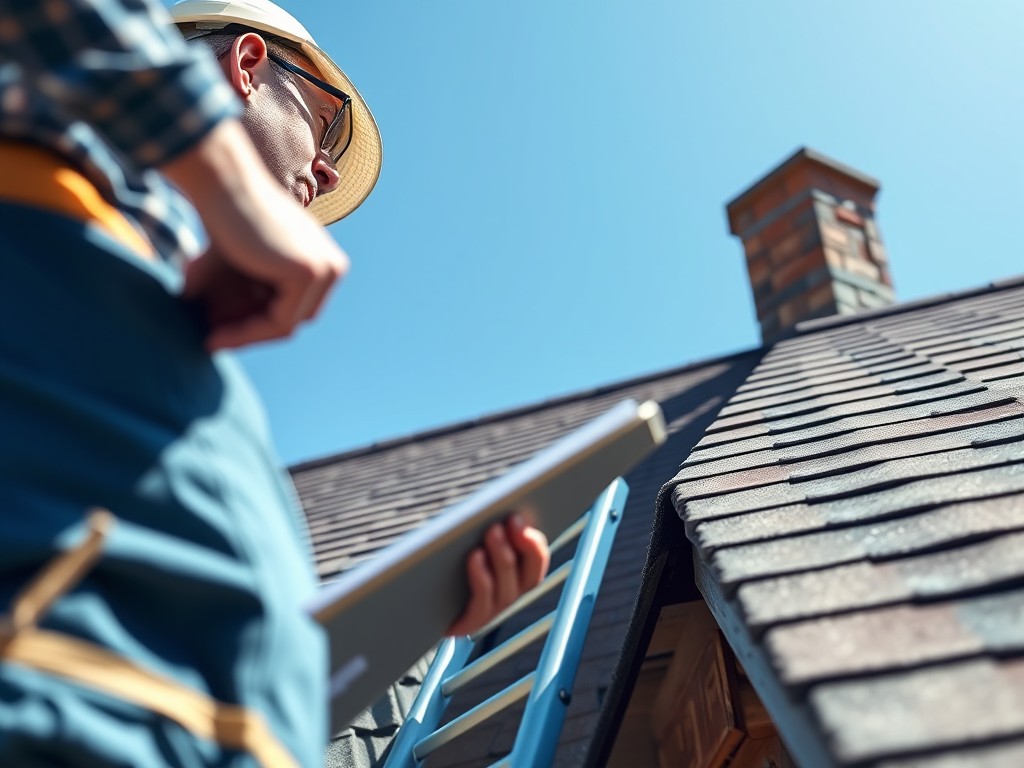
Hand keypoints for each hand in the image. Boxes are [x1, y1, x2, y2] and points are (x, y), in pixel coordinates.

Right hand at [161, 120, 347, 349]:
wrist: (222, 182)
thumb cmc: (224, 218)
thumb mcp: (242, 267)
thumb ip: (245, 298)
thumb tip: (223, 340)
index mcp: (325, 261)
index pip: (296, 308)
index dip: (258, 324)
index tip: (221, 334)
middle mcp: (333, 266)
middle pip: (294, 317)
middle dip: (252, 331)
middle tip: (213, 338)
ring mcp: (326, 269)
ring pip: (286, 324)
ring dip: (245, 334)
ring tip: (210, 338)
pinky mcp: (308, 274)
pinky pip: (280, 322)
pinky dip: (247, 332)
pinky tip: (216, 335)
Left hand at [447, 515, 549, 636]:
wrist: (405, 600)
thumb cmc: (438, 560)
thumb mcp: (464, 539)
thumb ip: (485, 526)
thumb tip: (503, 508)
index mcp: (512, 575)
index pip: (535, 562)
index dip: (535, 541)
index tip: (524, 515)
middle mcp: (506, 596)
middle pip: (529, 577)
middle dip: (525, 547)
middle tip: (512, 518)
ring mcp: (488, 613)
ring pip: (507, 590)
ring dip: (503, 557)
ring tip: (493, 530)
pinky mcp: (466, 625)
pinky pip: (481, 606)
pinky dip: (482, 579)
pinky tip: (475, 556)